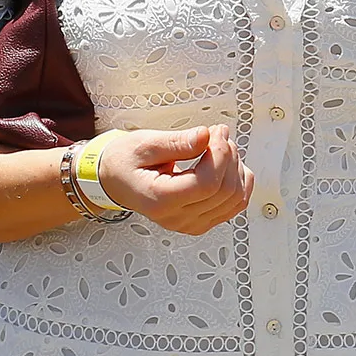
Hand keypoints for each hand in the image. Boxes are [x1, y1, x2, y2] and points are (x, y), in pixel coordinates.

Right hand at [97, 125, 253, 235]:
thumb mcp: (144, 144)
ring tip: (219, 149)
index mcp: (159, 200)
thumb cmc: (125, 162)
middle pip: (224, 191)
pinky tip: (227, 165)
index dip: (220, 155)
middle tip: (217, 134)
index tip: (217, 132)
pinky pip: (234, 206)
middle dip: (229, 156)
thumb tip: (206, 136)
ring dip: (236, 168)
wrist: (115, 179)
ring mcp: (190, 223)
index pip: (207, 184)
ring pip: (234, 199)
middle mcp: (176, 218)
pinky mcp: (200, 221)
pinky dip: (239, 183)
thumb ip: (177, 141)